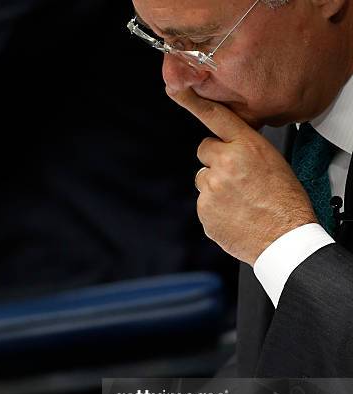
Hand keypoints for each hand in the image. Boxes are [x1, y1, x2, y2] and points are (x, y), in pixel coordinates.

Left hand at [167, 88, 315, 265]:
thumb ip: (246, 150)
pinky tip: (234, 215)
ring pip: (203, 179)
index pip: (215, 117)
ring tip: (239, 202)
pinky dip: (215, 209)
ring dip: (215, 187)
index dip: (193, 101)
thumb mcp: (273, 162)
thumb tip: (228, 151)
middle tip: (236, 180)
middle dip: (216, 162)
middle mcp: (225, 163)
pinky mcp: (204, 210)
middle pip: (205, 151)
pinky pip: (203, 203)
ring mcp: (211, 188)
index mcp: (247, 146)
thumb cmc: (286, 202)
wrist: (284, 238)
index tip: (175, 88)